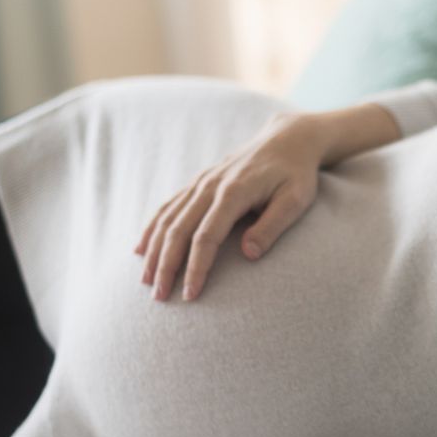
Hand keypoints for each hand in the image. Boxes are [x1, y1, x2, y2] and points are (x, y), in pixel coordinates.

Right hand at [136, 112, 325, 301]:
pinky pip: (168, 206)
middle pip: (179, 230)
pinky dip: (152, 228)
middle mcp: (211, 185)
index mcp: (234, 192)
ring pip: (168, 218)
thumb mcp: (295, 200)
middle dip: (167, 266)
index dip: (196, 267)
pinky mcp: (198, 182)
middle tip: (159, 297)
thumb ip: (272, 226)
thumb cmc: (295, 175)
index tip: (190, 294)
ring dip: (154, 251)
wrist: (287, 140)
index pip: (207, 236)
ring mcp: (201, 182)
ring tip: (146, 281)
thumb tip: (248, 254)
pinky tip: (141, 248)